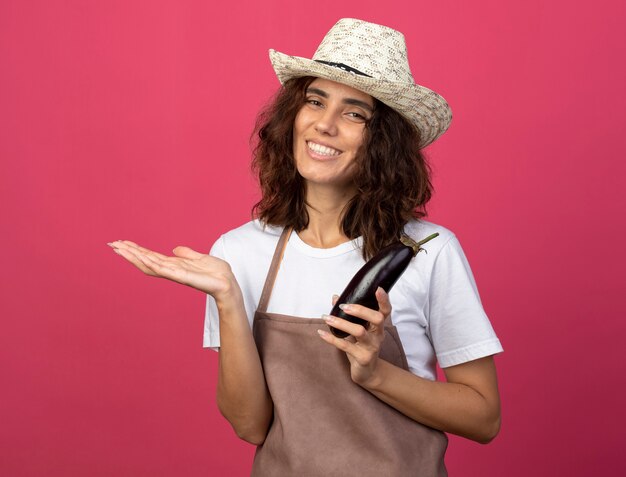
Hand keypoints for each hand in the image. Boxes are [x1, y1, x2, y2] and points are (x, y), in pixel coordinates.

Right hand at [108, 240, 240, 303]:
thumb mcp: (200, 258)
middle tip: (112, 244)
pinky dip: (152, 263)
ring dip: (135, 256)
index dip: (136, 250)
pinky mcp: (183, 277)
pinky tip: (141, 257)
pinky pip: (164, 269)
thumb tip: (175, 249)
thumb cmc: (216, 273)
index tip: (121, 243)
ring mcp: (175, 274)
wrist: (228, 283)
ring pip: (150, 264)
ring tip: (120, 248)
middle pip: (145, 261)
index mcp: (174, 265)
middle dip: (129, 253)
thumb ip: (187, 254)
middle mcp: (172, 270)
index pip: (150, 257)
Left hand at [318, 287, 391, 386]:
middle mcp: (378, 335)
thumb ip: (347, 314)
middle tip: (344, 306)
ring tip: (326, 318)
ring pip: (359, 332)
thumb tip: (335, 297)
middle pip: (377, 319)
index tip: (378, 289)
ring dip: (341, 323)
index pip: (385, 311)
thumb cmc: (361, 347)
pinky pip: (346, 346)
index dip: (384, 300)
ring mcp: (372, 347)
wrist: (366, 372)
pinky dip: (332, 339)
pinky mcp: (362, 358)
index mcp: (378, 326)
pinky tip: (322, 333)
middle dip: (360, 310)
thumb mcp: (356, 329)